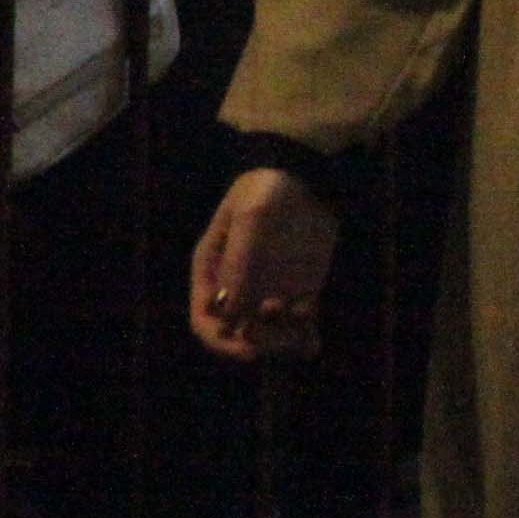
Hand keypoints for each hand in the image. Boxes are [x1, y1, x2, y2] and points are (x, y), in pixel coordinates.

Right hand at [190, 168, 338, 359]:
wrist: (306, 174)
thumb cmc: (269, 189)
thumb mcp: (251, 217)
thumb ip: (238, 261)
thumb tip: (228, 311)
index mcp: (211, 272)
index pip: (205, 321)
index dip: (221, 340)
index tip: (246, 342)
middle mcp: (237, 288)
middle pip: (237, 335)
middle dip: (257, 343)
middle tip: (281, 338)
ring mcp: (268, 289)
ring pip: (270, 334)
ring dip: (283, 343)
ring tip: (302, 339)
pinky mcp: (299, 289)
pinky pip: (298, 323)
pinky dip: (304, 337)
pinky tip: (313, 343)